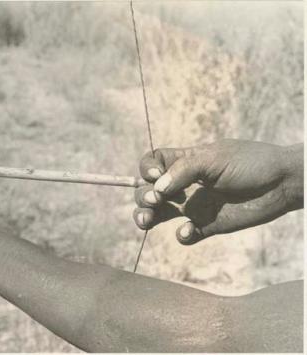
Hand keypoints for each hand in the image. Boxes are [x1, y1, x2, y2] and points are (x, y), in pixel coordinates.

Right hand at [133, 139, 302, 244]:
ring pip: (158, 214)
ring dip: (146, 217)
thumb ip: (183, 170)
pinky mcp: (207, 225)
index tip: (157, 176)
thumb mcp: (213, 158)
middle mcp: (184, 184)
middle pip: (147, 190)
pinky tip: (189, 230)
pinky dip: (182, 235)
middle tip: (156, 201)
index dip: (147, 170)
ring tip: (148, 221)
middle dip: (143, 197)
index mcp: (184, 163)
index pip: (152, 164)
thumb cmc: (250, 163)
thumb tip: (157, 189)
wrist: (283, 183)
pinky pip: (185, 234)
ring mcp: (194, 205)